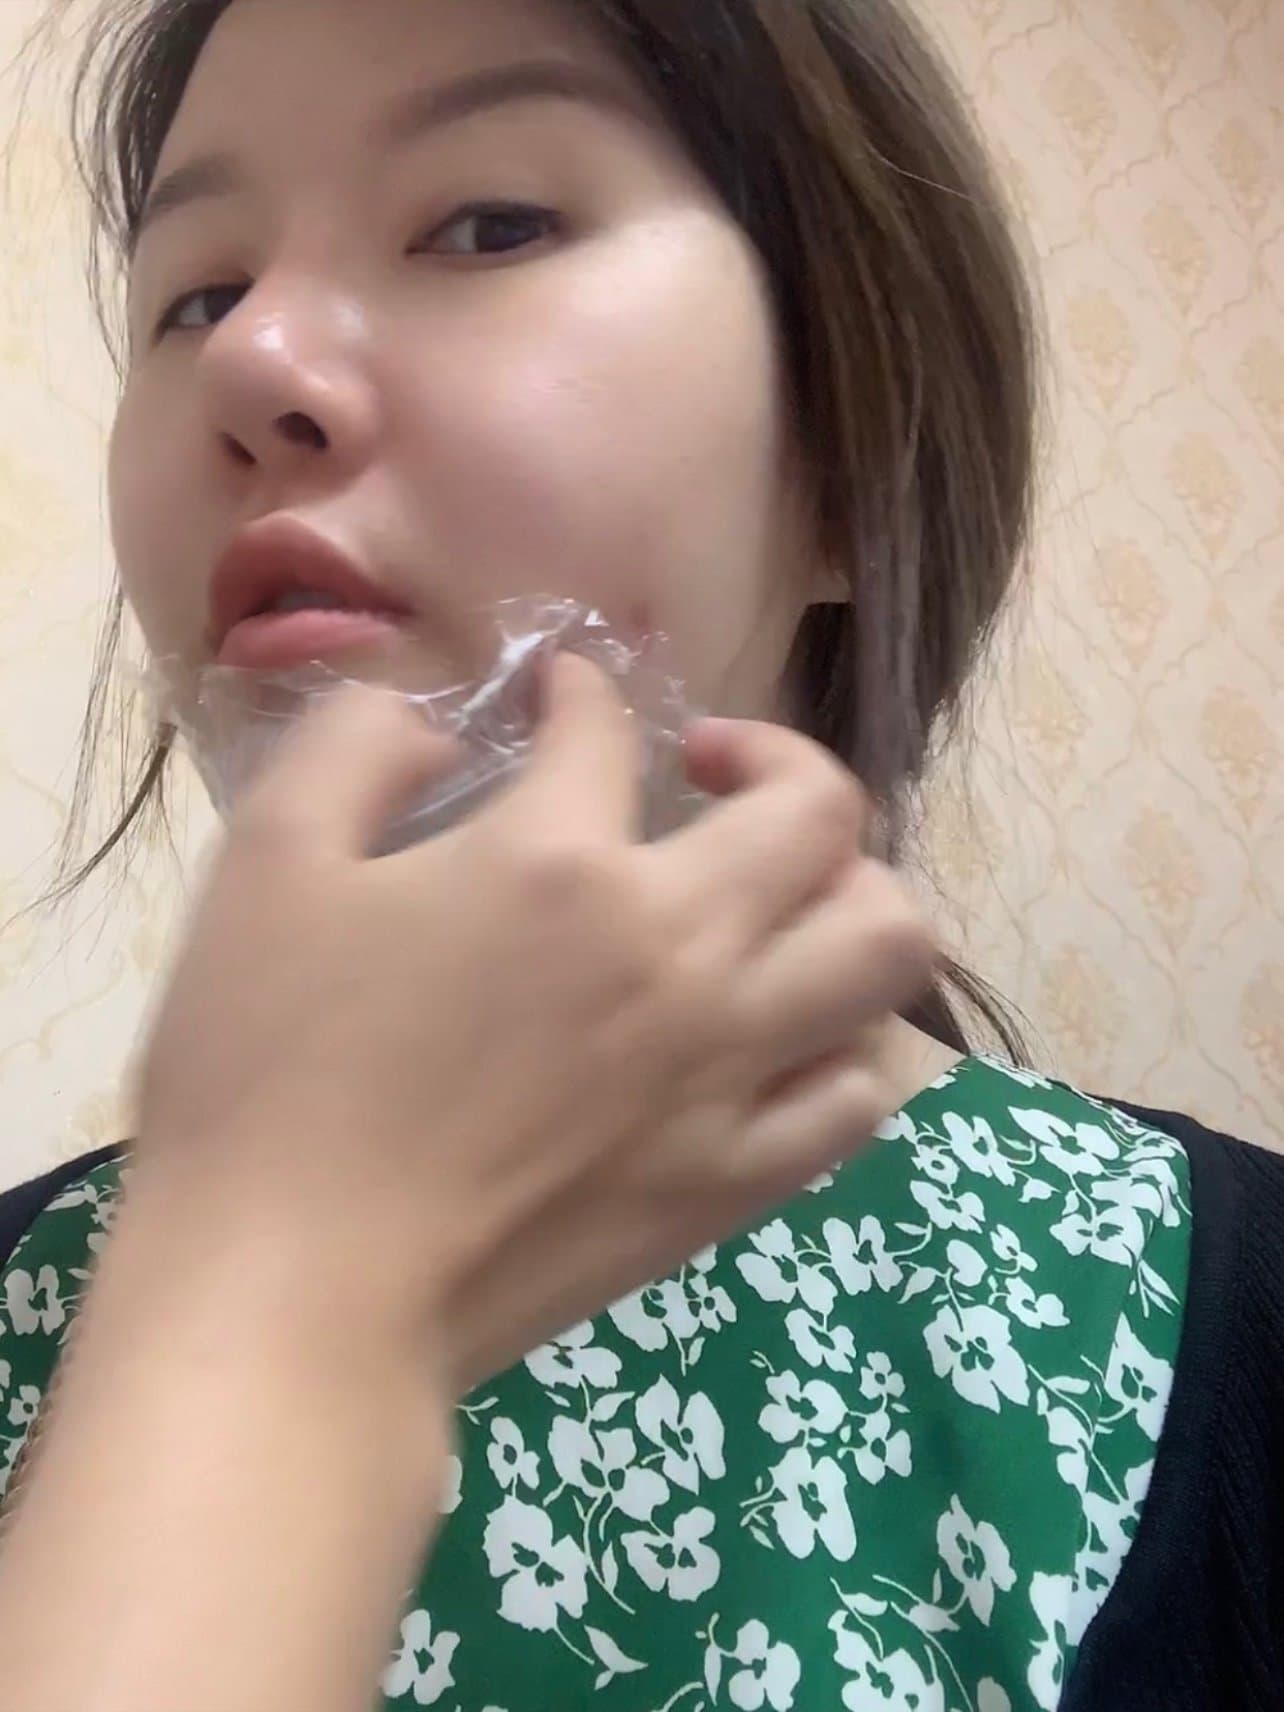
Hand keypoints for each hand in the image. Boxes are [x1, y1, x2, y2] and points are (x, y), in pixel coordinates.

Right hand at [133, 655, 933, 1394]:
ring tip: (782, 901)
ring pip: (886, 944)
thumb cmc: (266, 1076)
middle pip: (819, 810)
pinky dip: (839, 1047)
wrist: (300, 1297)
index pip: (607, 729)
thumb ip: (355, 749)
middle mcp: (681, 948)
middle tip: (709, 773)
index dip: (583, 692)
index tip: (564, 698)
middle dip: (774, 754)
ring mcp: (728, 1071)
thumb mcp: (265, 864)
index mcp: (560, 861)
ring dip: (850, 891)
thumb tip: (432, 726)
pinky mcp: (736, 1182)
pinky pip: (856, 1095)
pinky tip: (779, 1040)